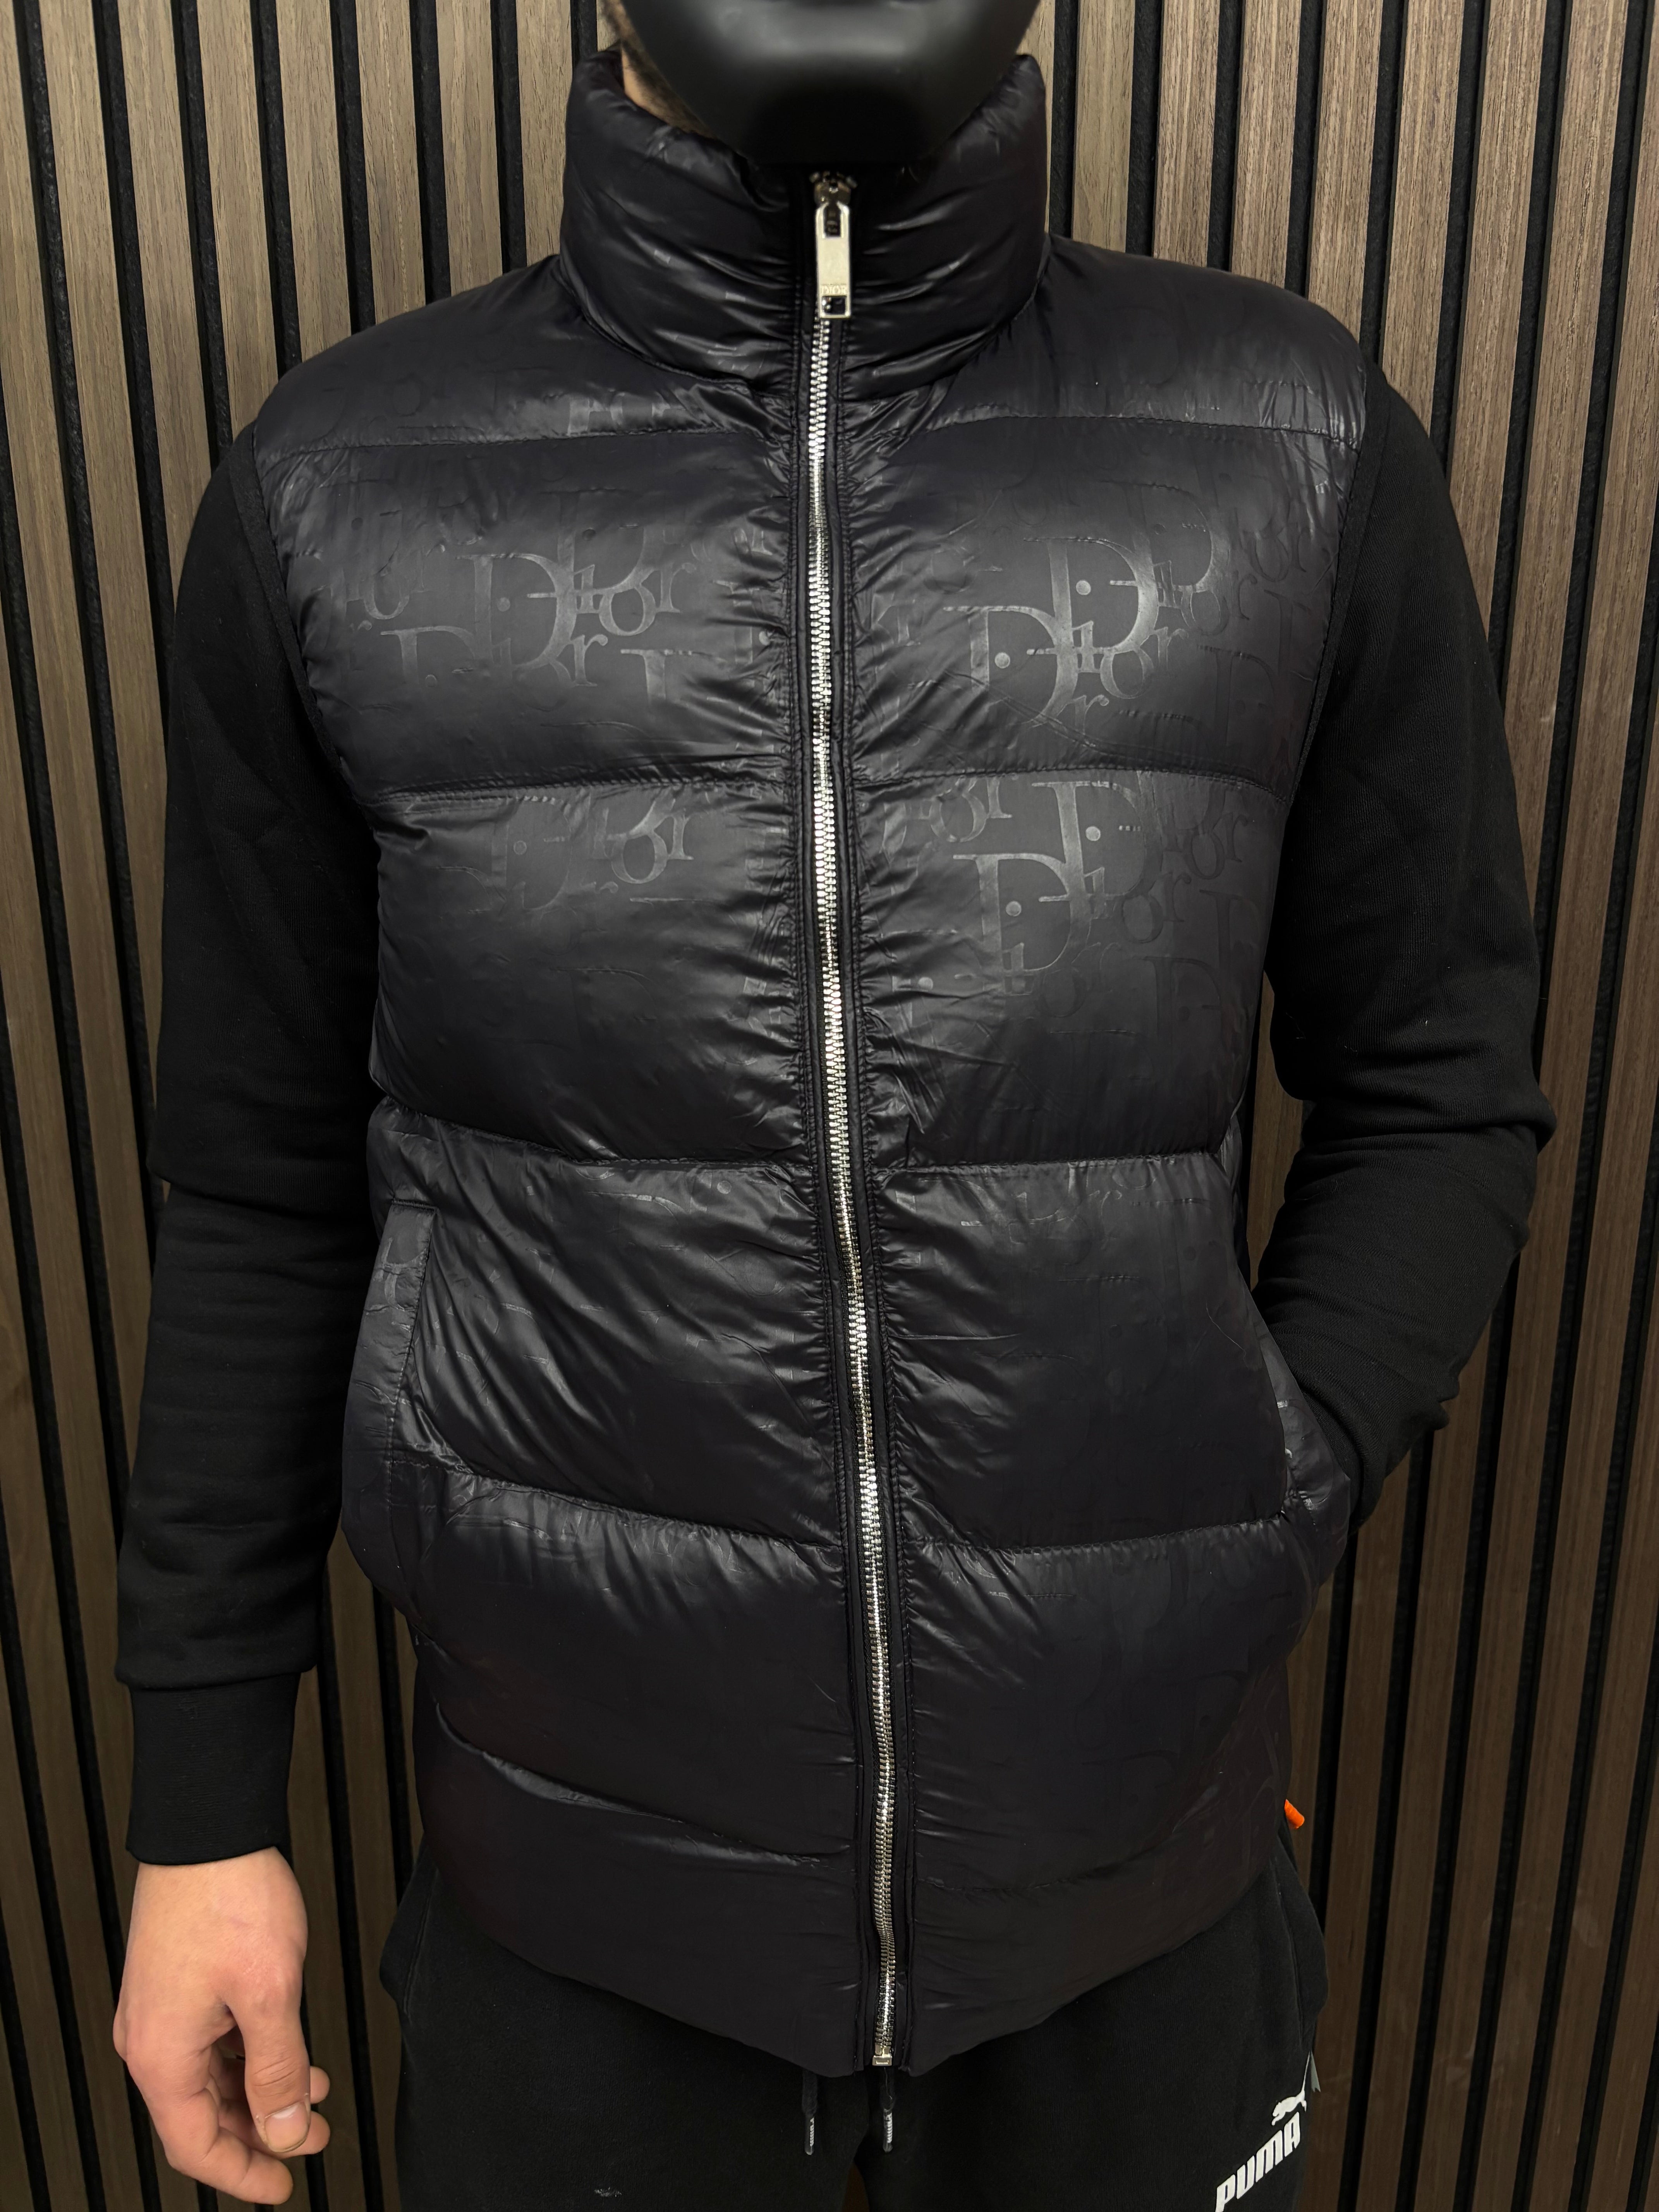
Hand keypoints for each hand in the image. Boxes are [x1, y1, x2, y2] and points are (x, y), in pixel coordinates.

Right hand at [115, 1849, 329, 2202]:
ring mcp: (161, 2009)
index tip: (282, 2187)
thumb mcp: (270, 1993)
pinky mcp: (177, 1982)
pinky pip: (210, 2042)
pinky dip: (249, 2056)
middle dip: (260, 2133)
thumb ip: (279, 2070)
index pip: (195, 2146)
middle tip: (310, 2139)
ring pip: (210, 2078)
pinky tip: (287, 2050)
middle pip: (201, 2116)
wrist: (208, 1826)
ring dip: (260, 2091)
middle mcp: (150, 2038)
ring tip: (311, 2094)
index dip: (243, 2173)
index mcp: (161, 2055)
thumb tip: (286, 2132)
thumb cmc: (229, 1897)